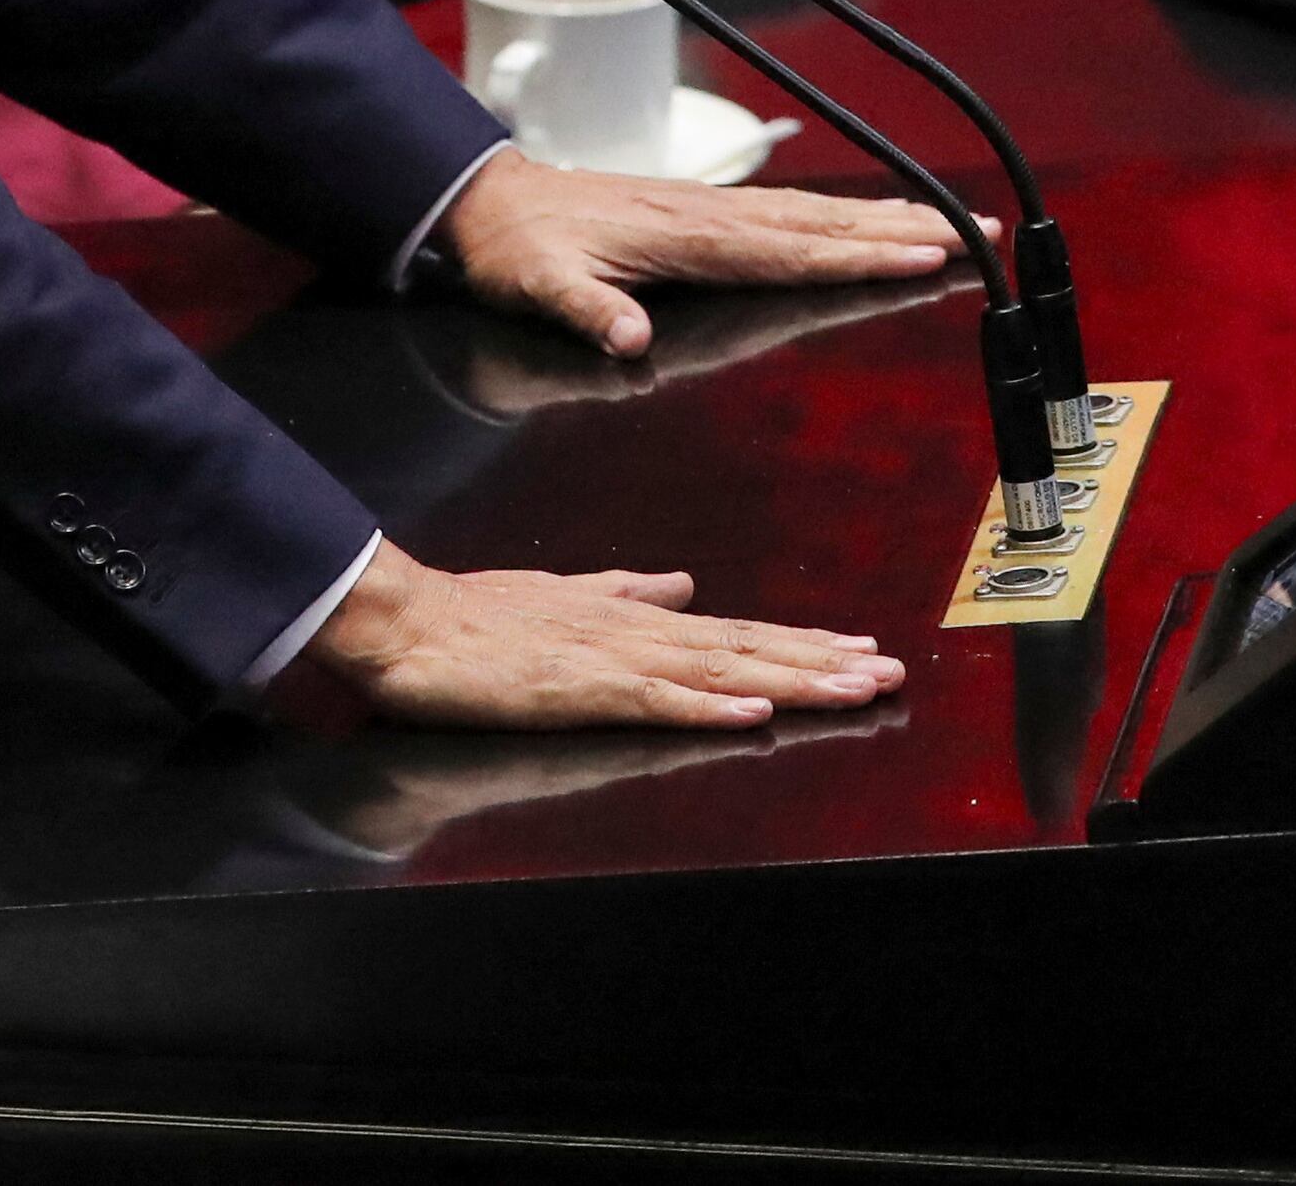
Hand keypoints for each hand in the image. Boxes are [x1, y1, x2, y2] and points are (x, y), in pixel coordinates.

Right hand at [309, 542, 901, 730]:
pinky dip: (709, 707)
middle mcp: (634, 632)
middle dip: (822, 662)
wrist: (404, 619)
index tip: (858, 647)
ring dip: (792, 681)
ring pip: (719, 671)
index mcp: (630, 617)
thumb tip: (680, 581)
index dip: (800, 641)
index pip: (733, 631)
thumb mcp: (560, 594)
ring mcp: (609, 659)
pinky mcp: (576, 689)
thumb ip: (623, 589)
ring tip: (853, 689)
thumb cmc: (473, 613)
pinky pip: (655, 702)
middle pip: (746, 648)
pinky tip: (754, 714)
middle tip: (891, 671)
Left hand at [436, 146, 971, 357]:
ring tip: (952, 223)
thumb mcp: (538, 283)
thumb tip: (626, 337)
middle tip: (977, 235)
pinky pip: (789, 214)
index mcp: (684, 238)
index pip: (787, 250)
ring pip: (815, 215)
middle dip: (903, 229)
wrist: (488, 201)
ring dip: (886, 218)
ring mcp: (710, 212)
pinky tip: (872, 220)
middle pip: (823, 225)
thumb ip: (585, 308)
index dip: (856, 255)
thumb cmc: (516, 249)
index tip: (920, 256)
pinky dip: (841, 216)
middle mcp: (709, 218)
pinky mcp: (703, 213)